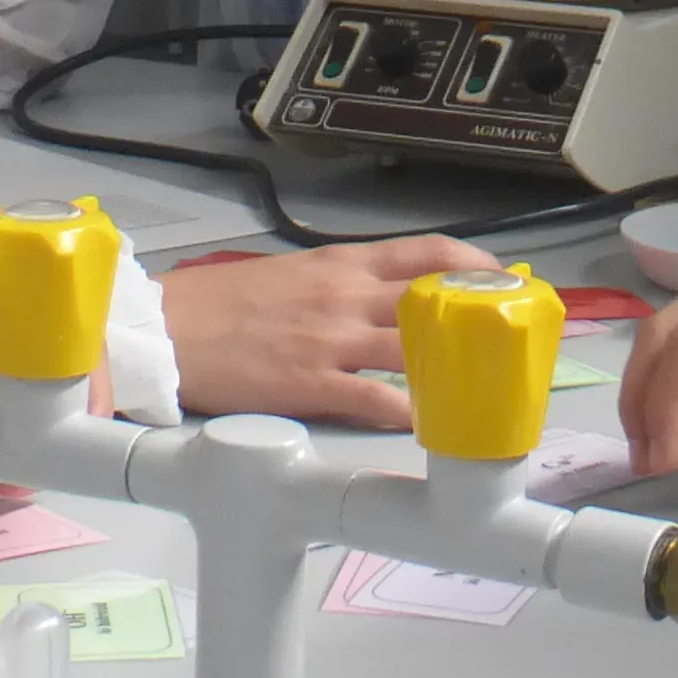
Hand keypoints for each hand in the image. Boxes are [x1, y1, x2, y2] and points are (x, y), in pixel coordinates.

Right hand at [162, 238, 496, 430]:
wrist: (163, 330)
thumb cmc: (217, 305)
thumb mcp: (290, 276)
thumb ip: (339, 286)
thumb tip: (379, 302)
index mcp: (341, 264)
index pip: (428, 252)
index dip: (477, 266)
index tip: (505, 281)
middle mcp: (345, 296)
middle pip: (437, 298)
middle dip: (484, 318)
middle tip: (515, 340)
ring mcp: (331, 339)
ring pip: (416, 348)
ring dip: (456, 367)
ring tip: (486, 387)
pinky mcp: (310, 383)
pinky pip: (374, 400)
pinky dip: (408, 413)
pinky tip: (428, 425)